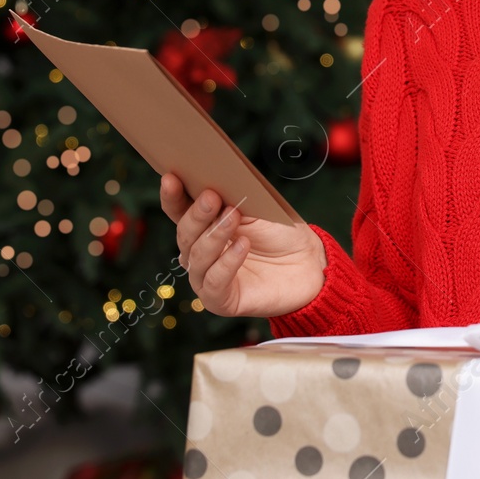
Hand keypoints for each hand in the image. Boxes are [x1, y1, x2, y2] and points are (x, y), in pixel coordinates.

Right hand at [159, 172, 327, 317]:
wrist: (307, 262)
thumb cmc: (279, 233)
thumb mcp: (256, 208)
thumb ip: (232, 198)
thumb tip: (212, 180)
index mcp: (203, 226)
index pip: (178, 211)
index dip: (172, 196)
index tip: (171, 177)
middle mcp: (198, 253)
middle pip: (185, 233)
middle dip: (196, 214)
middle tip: (211, 196)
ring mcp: (206, 278)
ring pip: (196, 257)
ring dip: (214, 235)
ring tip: (234, 216)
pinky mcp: (220, 300)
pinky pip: (214, 282)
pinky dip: (227, 262)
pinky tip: (242, 245)